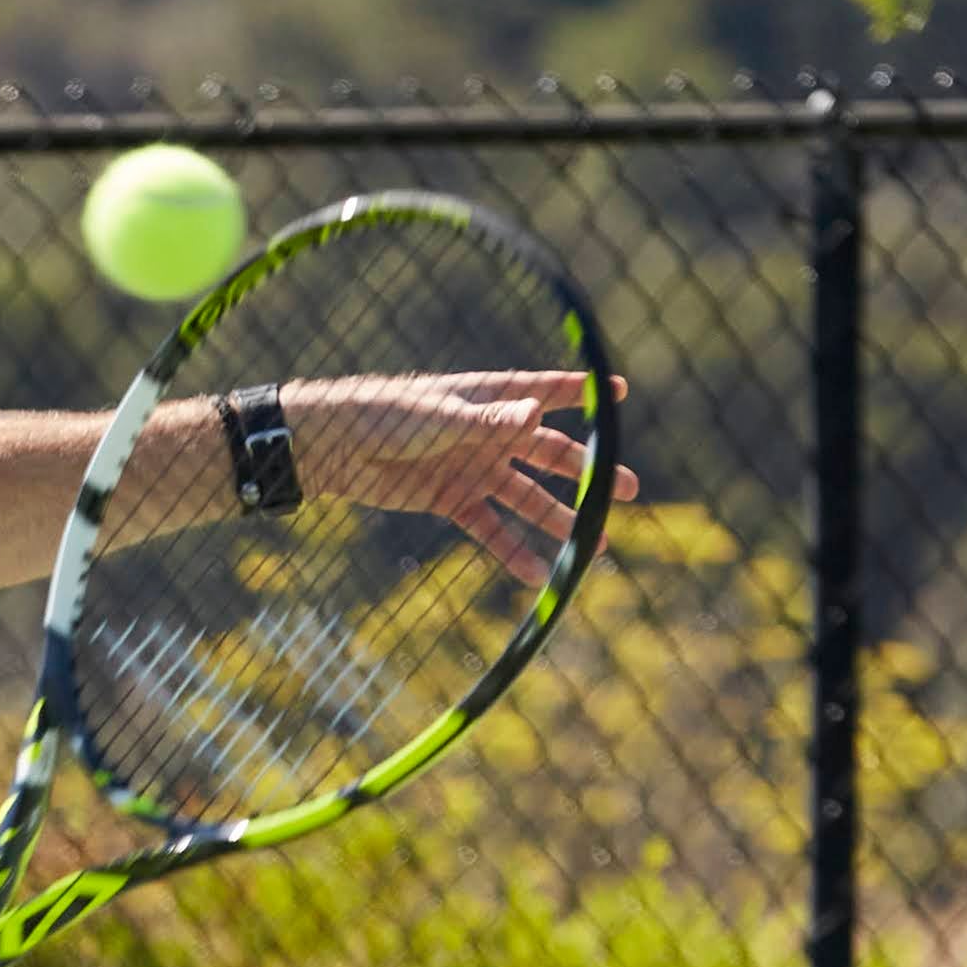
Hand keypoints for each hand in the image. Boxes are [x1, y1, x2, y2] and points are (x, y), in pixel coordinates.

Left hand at [285, 372, 637, 583]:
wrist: (337, 447)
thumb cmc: (387, 416)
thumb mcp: (441, 417)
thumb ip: (489, 422)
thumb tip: (535, 414)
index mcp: (491, 398)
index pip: (547, 392)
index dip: (582, 392)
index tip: (620, 391)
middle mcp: (490, 433)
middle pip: (550, 454)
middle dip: (588, 473)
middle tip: (628, 491)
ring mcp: (474, 468)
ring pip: (527, 498)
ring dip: (558, 520)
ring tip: (592, 545)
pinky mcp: (452, 500)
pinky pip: (490, 529)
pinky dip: (512, 550)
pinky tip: (537, 575)